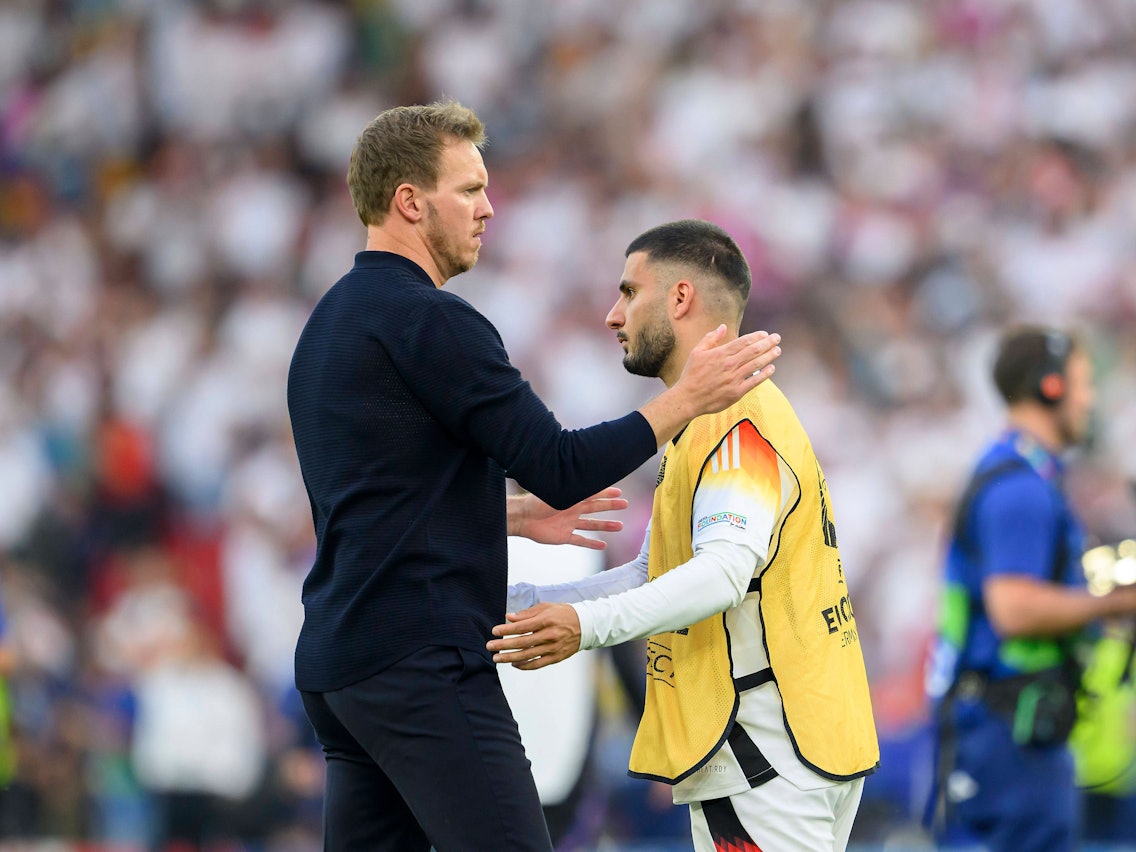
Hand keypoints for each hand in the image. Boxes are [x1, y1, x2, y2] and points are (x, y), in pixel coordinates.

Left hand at [487, 603, 581, 669]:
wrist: (586, 626)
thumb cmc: (564, 614)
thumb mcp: (546, 607)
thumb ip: (527, 613)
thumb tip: (509, 617)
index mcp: (546, 620)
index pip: (522, 627)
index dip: (506, 630)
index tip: (494, 631)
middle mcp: (549, 635)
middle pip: (521, 642)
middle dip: (503, 645)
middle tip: (490, 646)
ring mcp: (552, 648)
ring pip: (527, 656)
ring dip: (509, 658)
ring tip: (497, 658)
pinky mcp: (555, 658)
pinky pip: (537, 664)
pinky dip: (524, 665)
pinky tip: (513, 663)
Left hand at [507, 488, 627, 549]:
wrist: (523, 517)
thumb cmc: (539, 501)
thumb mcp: (563, 493)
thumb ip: (579, 491)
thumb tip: (594, 482)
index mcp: (572, 497)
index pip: (593, 494)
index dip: (607, 493)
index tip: (619, 492)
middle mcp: (572, 509)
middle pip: (596, 508)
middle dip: (610, 506)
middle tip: (625, 504)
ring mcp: (569, 523)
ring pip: (591, 525)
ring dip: (605, 525)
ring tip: (619, 526)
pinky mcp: (563, 536)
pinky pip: (580, 540)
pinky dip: (591, 543)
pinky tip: (603, 545)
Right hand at [677, 327, 779, 416]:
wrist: (688, 398)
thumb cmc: (691, 375)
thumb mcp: (696, 352)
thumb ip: (710, 338)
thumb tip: (722, 326)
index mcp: (720, 354)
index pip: (743, 342)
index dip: (757, 336)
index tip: (765, 334)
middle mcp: (729, 365)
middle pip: (753, 351)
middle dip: (768, 343)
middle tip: (777, 338)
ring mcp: (734, 379)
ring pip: (757, 364)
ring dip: (769, 356)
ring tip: (777, 351)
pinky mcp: (737, 392)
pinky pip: (755, 381)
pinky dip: (765, 374)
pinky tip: (772, 368)